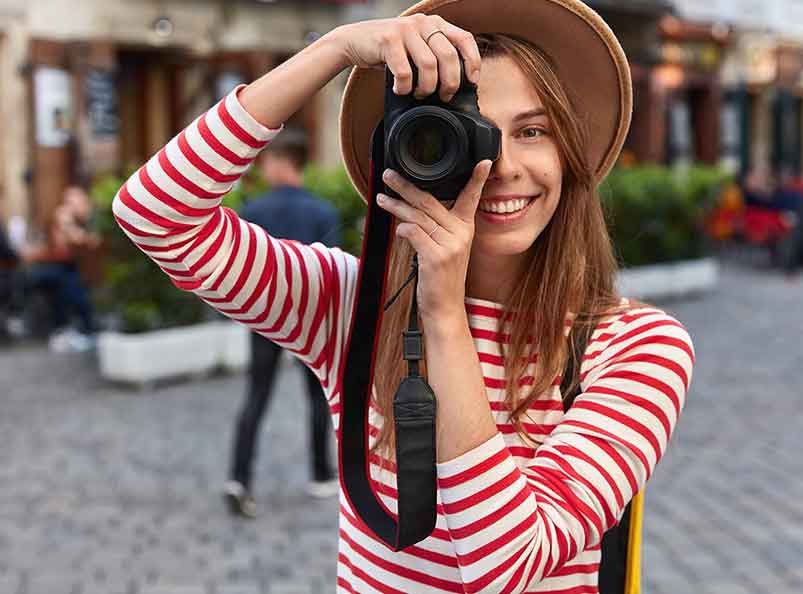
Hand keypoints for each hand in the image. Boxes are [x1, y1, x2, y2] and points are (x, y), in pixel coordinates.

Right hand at [336, 14, 481, 101]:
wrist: (354, 41)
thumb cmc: (389, 51)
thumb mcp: (416, 47)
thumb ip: (435, 55)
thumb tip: (457, 84)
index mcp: (435, 23)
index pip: (465, 39)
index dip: (472, 62)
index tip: (472, 82)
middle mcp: (423, 22)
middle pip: (448, 56)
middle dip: (450, 83)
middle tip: (443, 96)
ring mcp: (405, 29)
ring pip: (429, 65)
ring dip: (426, 88)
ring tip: (419, 94)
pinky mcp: (388, 39)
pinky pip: (404, 71)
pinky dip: (404, 87)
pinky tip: (399, 90)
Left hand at [376, 160, 492, 322]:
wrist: (445, 307)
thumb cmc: (441, 278)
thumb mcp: (446, 249)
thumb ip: (435, 228)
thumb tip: (411, 209)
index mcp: (465, 229)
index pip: (470, 198)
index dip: (477, 179)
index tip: (482, 162)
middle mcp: (460, 234)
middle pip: (430, 201)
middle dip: (406, 186)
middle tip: (389, 175)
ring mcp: (449, 245)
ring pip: (417, 216)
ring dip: (396, 206)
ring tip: (382, 199)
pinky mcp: (436, 257)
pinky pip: (414, 233)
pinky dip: (402, 229)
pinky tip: (398, 230)